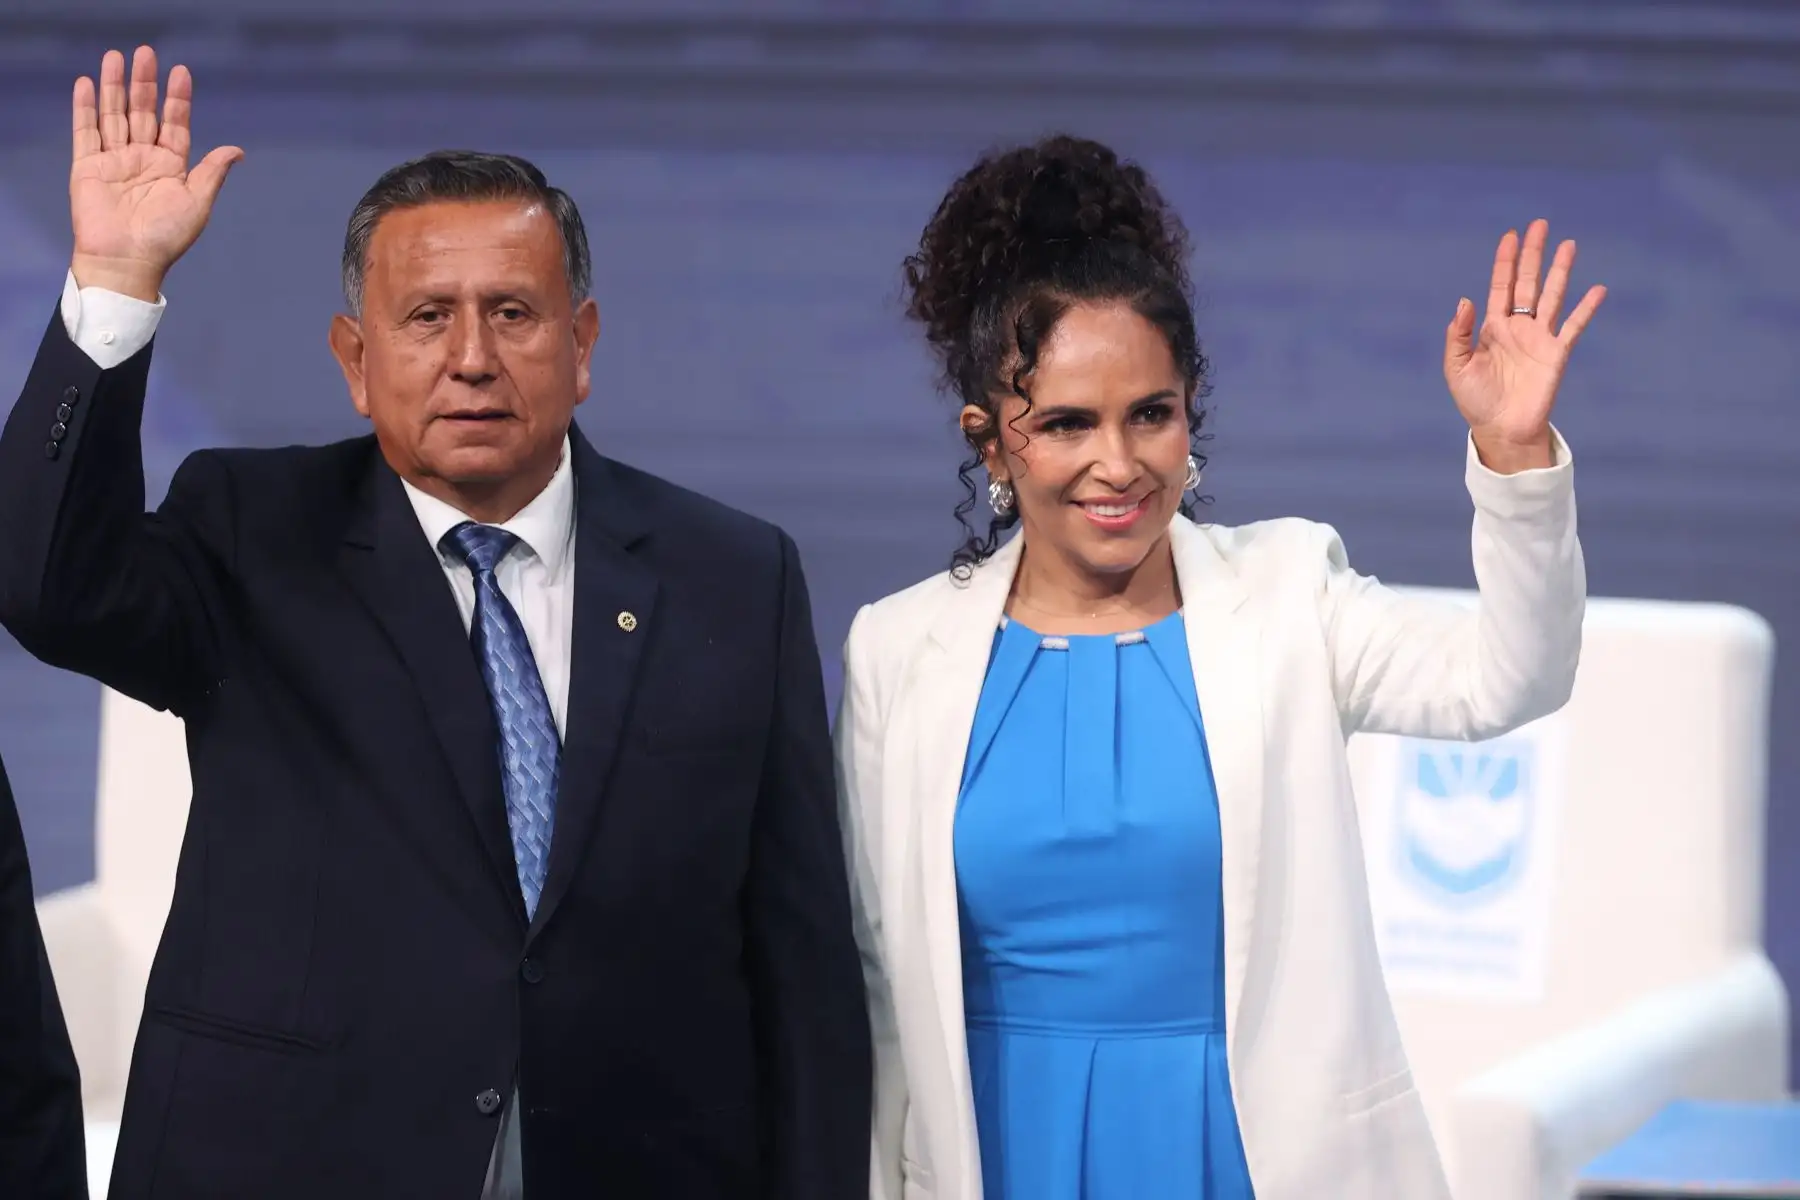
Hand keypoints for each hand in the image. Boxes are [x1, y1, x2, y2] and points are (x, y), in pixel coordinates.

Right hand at [69, 46, 242, 301]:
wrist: (127, 261)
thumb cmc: (165, 237)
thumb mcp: (197, 202)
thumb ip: (212, 172)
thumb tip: (238, 149)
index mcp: (171, 166)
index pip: (175, 124)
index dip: (177, 99)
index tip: (181, 72)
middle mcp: (143, 159)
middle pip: (143, 112)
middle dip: (144, 83)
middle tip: (146, 52)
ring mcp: (115, 161)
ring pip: (114, 114)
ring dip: (114, 86)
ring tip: (116, 57)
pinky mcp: (88, 167)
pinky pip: (86, 131)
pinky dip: (85, 108)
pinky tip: (88, 84)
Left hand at [1443, 219, 1604, 473]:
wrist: (1501, 429)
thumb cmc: (1476, 400)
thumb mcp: (1457, 367)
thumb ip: (1458, 334)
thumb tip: (1465, 300)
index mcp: (1492, 327)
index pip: (1501, 285)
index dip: (1505, 261)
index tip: (1510, 235)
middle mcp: (1518, 327)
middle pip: (1528, 282)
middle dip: (1533, 254)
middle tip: (1540, 224)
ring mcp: (1540, 338)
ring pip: (1553, 296)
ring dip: (1561, 271)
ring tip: (1569, 244)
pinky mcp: (1557, 354)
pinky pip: (1574, 326)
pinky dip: (1586, 308)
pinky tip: (1598, 290)